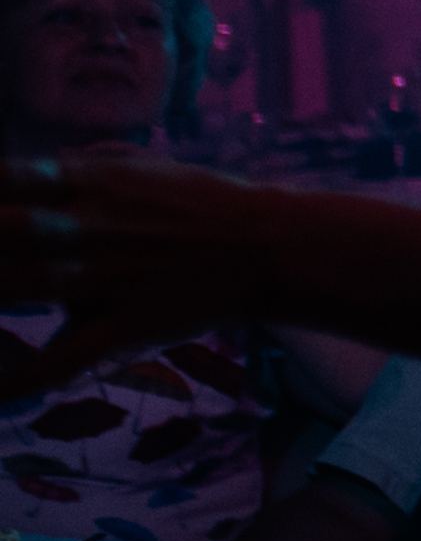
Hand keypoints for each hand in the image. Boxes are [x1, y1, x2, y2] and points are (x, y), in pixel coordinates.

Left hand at [2, 150, 285, 373]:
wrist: (274, 247)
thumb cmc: (210, 202)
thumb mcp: (148, 165)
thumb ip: (89, 160)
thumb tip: (45, 159)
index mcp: (90, 183)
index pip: (6, 177)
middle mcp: (89, 226)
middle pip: (5, 229)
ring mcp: (105, 278)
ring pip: (19, 286)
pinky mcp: (125, 325)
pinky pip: (62, 360)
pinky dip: (17, 381)